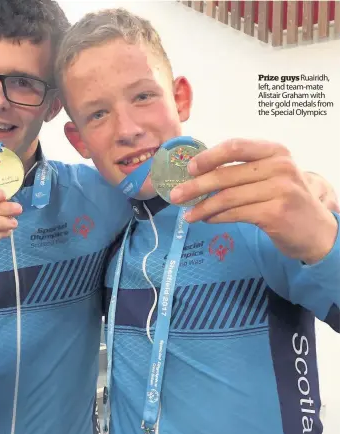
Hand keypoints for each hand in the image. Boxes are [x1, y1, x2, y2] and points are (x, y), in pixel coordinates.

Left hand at [169, 139, 337, 263]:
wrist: (315, 230)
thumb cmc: (285, 199)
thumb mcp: (270, 176)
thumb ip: (242, 170)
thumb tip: (198, 173)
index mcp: (275, 151)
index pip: (235, 146)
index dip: (208, 157)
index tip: (189, 168)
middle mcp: (280, 166)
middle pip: (226, 175)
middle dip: (195, 186)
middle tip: (175, 196)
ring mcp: (280, 189)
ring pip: (228, 197)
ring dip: (202, 207)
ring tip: (188, 214)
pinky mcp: (276, 213)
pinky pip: (236, 214)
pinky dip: (217, 217)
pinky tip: (207, 219)